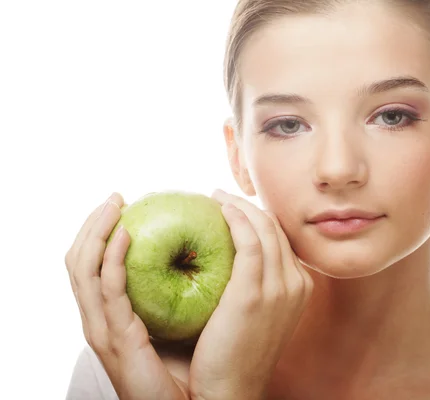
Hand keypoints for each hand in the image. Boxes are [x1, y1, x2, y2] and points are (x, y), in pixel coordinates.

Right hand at [65, 193, 189, 399]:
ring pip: (82, 270)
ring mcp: (103, 328)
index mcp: (113, 314)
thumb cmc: (193, 365)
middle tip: (116, 197)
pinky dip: (111, 258)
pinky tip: (125, 235)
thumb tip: (203, 256)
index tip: (123, 205)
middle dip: (93, 224)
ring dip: (96, 232)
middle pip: (79, 261)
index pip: (94, 265)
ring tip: (115, 206)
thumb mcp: (182, 319)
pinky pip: (107, 290)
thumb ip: (180, 292)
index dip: (101, 233)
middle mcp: (100, 318)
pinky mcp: (115, 337)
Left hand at [188, 190, 313, 399]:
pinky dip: (237, 219)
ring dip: (239, 206)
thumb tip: (230, 258)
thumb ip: (255, 285)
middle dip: (249, 206)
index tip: (233, 207)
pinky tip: (219, 209)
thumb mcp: (257, 315)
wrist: (230, 391)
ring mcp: (281, 287)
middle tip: (220, 196)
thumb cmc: (234, 353)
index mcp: (300, 287)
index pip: (282, 239)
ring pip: (265, 228)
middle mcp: (297, 283)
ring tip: (215, 197)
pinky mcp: (256, 292)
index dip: (258, 218)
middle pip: (276, 228)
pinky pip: (250, 240)